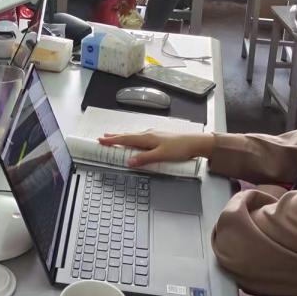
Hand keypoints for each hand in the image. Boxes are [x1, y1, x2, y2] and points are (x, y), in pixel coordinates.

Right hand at [98, 131, 213, 167]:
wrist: (195, 142)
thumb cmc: (180, 148)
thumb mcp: (161, 155)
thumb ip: (145, 159)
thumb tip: (130, 161)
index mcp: (147, 138)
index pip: (126, 139)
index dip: (113, 140)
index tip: (101, 140)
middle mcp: (149, 134)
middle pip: (128, 135)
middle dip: (115, 137)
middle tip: (104, 137)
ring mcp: (154, 135)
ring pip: (134, 136)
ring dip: (123, 137)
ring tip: (115, 137)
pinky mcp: (159, 137)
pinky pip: (141, 138)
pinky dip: (133, 139)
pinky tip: (135, 141)